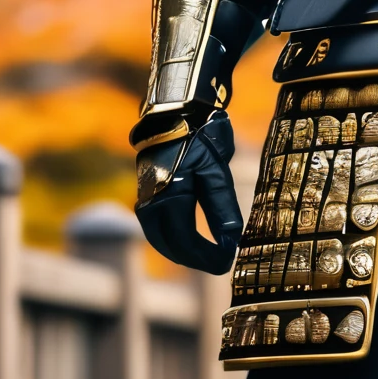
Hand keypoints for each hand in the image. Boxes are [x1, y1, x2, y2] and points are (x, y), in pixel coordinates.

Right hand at [135, 112, 242, 272]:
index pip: (186, 241)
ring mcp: (145, 200)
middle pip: (171, 246)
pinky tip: (190, 243)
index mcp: (168, 197)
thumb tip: (231, 241)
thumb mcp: (215, 171)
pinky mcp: (146, 196)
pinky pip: (156, 229)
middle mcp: (151, 202)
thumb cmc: (198, 139)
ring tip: (207, 258)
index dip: (207, 256)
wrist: (174, 114)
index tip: (228, 261)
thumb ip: (221, 207)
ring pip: (160, 240)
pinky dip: (173, 241)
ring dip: (182, 253)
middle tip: (221, 264)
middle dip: (196, 260)